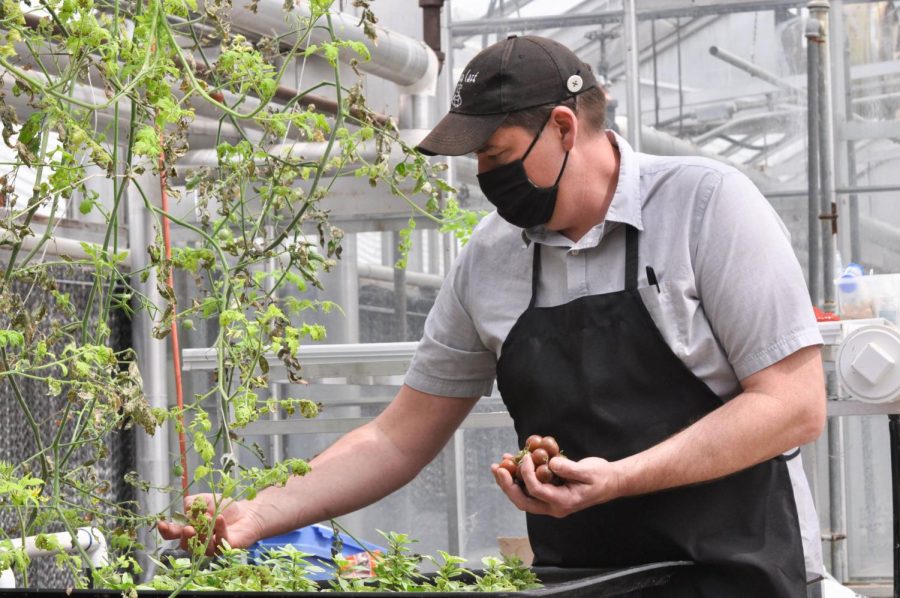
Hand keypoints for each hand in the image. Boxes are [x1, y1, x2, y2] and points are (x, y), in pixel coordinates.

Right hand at [157, 493, 264, 555]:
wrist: (246, 511)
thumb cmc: (222, 506)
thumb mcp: (204, 499)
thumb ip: (192, 503)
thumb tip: (187, 510)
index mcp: (189, 528)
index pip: (173, 534)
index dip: (166, 531)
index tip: (161, 524)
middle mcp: (197, 541)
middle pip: (185, 544)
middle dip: (185, 537)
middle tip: (189, 528)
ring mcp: (211, 547)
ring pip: (201, 547)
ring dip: (203, 533)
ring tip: (208, 518)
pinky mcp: (225, 549)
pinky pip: (220, 542)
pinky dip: (219, 529)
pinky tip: (220, 519)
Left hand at [490, 454, 622, 517]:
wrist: (610, 481)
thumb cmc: (601, 476)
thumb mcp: (588, 471)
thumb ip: (569, 469)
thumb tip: (551, 463)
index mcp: (563, 502)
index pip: (537, 491)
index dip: (527, 474)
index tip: (526, 457)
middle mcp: (553, 506)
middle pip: (523, 501)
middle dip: (507, 485)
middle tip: (498, 469)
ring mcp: (550, 501)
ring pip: (523, 497)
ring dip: (509, 482)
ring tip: (499, 465)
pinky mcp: (549, 493)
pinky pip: (529, 489)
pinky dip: (518, 477)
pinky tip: (512, 462)